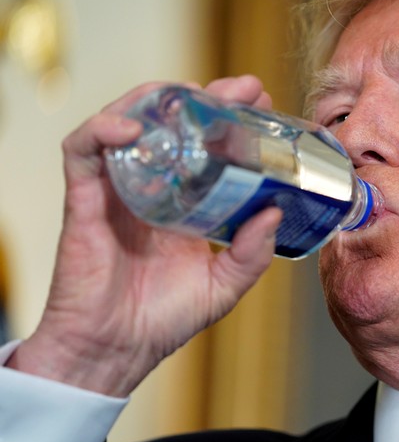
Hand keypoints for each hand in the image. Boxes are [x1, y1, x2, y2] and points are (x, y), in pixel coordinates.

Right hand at [7, 75, 281, 396]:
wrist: (114, 352)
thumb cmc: (162, 322)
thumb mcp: (223, 285)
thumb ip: (251, 253)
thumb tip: (273, 211)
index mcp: (184, 205)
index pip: (207, 148)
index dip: (232, 121)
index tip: (262, 104)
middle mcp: (152, 189)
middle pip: (172, 126)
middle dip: (205, 99)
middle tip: (240, 89)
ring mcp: (117, 190)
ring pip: (127, 123)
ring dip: (155, 100)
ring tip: (190, 92)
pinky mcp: (84, 200)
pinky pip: (82, 151)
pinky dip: (101, 130)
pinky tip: (130, 126)